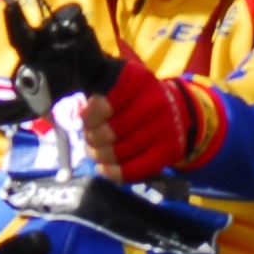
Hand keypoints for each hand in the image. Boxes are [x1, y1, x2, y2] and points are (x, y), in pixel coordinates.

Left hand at [80, 52, 197, 181]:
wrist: (179, 112)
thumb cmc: (137, 99)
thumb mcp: (120, 84)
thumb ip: (97, 93)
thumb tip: (74, 116)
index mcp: (136, 80)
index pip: (101, 104)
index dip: (87, 117)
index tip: (83, 120)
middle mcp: (152, 103)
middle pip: (107, 133)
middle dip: (91, 139)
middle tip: (89, 138)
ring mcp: (162, 128)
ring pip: (117, 153)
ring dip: (99, 156)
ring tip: (95, 152)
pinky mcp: (168, 150)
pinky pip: (133, 170)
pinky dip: (113, 173)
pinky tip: (104, 169)